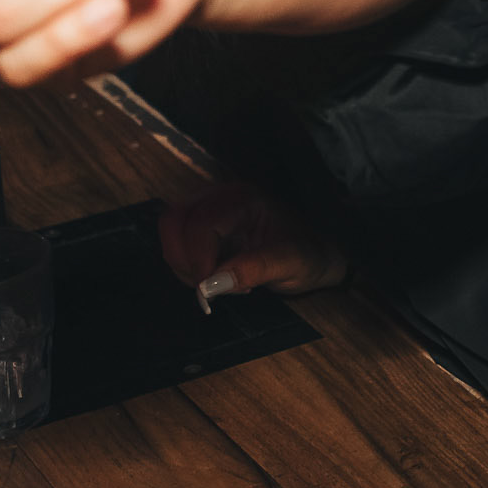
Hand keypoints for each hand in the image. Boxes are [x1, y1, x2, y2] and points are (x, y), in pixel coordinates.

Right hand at [160, 181, 347, 300]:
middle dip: (183, 259)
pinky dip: (186, 263)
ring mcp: (210, 208)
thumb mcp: (288, 264)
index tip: (210, 290)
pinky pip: (177, 241)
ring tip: (218, 282)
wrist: (317, 254)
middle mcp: (222, 197)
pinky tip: (215, 275)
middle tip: (210, 287)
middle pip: (174, 220)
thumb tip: (209, 285)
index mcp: (245, 199)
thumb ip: (251, 270)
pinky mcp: (204, 224)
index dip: (198, 259)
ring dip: (183, 263)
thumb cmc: (307, 255)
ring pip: (170, 230)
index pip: (201, 223)